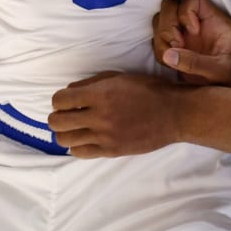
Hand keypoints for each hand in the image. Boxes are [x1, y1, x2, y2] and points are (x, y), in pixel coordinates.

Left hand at [49, 72, 185, 156]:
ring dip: (65, 132)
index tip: (65, 101)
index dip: (58, 100)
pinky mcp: (111, 151)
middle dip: (56, 117)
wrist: (174, 113)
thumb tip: (68, 92)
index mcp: (101, 94)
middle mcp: (100, 116)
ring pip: (65, 140)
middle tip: (66, 115)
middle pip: (58, 122)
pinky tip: (85, 138)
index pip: (60, 100)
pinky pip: (80, 152)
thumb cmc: (148, 90)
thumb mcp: (120, 78)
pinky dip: (76, 146)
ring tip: (75, 128)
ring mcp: (105, 136)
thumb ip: (91, 84)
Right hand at [153, 0, 230, 88]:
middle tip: (177, 44)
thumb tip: (169, 54)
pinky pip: (157, 42)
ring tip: (174, 56)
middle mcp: (196, 23)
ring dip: (161, 38)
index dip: (186, 11)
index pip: (192, 0)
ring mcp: (184, 35)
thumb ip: (198, 63)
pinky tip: (172, 64)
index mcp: (213, 20)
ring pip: (160, 22)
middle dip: (168, 24)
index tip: (193, 31)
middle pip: (170, 6)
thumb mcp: (223, 70)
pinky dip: (160, 51)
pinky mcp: (176, 49)